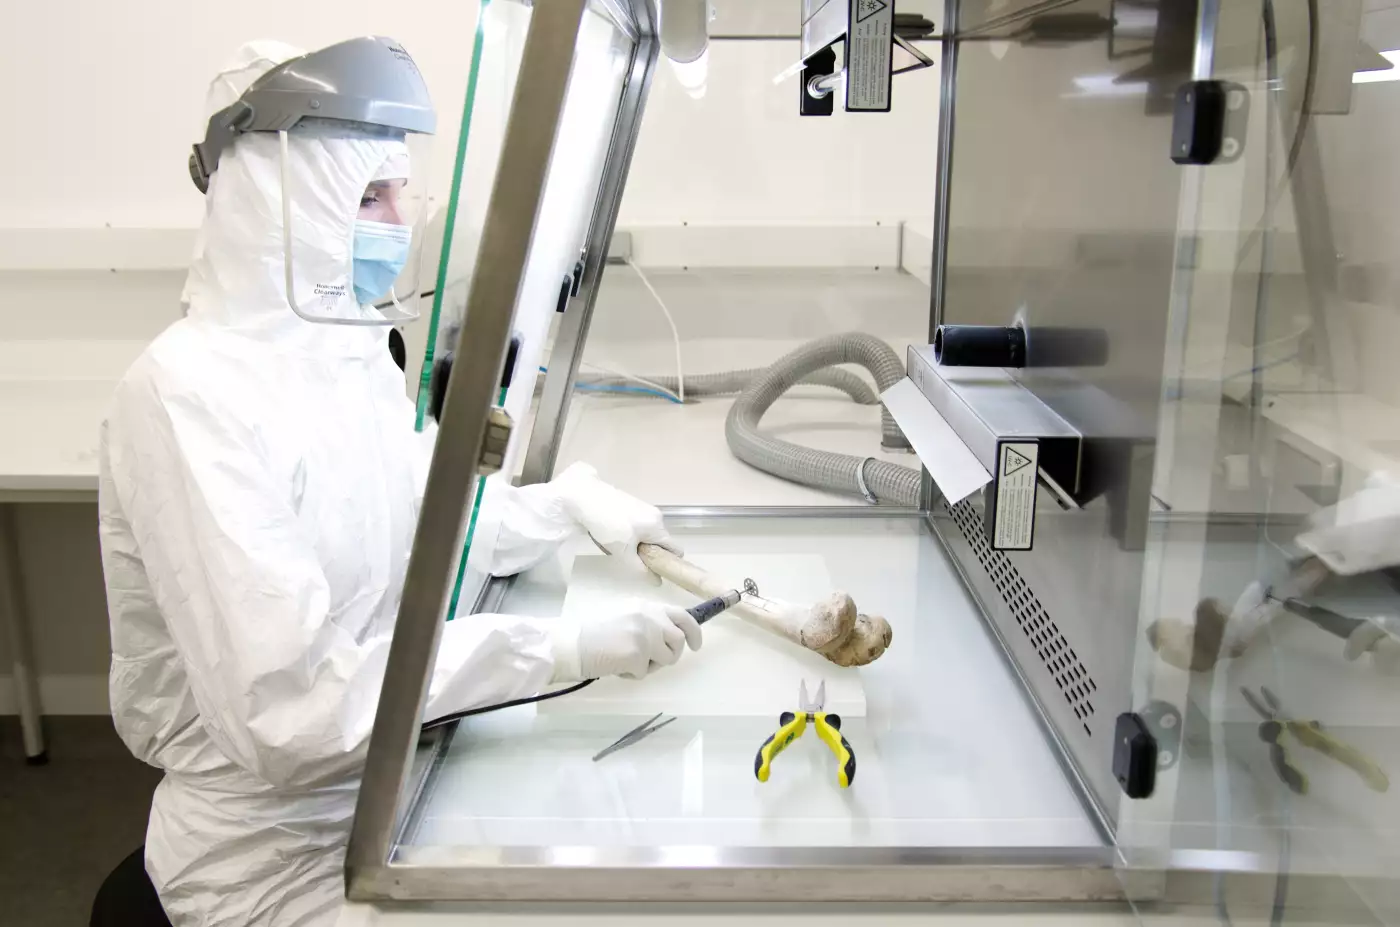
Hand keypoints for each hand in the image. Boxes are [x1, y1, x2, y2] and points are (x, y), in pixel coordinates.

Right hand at [549, 600, 701, 681]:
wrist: (571, 644)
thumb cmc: (593, 633)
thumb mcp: (625, 616)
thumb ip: (648, 622)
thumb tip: (668, 637)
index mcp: (646, 606)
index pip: (682, 615)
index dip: (694, 631)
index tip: (696, 645)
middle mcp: (650, 617)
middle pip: (679, 640)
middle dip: (671, 653)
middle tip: (658, 660)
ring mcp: (645, 635)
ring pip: (667, 658)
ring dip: (651, 665)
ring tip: (628, 660)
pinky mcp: (638, 655)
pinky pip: (645, 672)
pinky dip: (632, 674)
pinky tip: (616, 666)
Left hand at [550, 462, 680, 582]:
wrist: (584, 497)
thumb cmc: (607, 526)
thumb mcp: (623, 553)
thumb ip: (641, 569)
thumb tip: (657, 582)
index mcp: (658, 526)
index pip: (676, 549)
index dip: (668, 562)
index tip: (652, 569)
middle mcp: (656, 515)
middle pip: (658, 542)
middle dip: (645, 553)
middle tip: (626, 556)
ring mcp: (643, 507)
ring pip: (645, 534)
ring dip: (633, 543)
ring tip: (613, 543)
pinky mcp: (631, 503)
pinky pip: (636, 524)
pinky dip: (627, 532)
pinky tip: (609, 531)